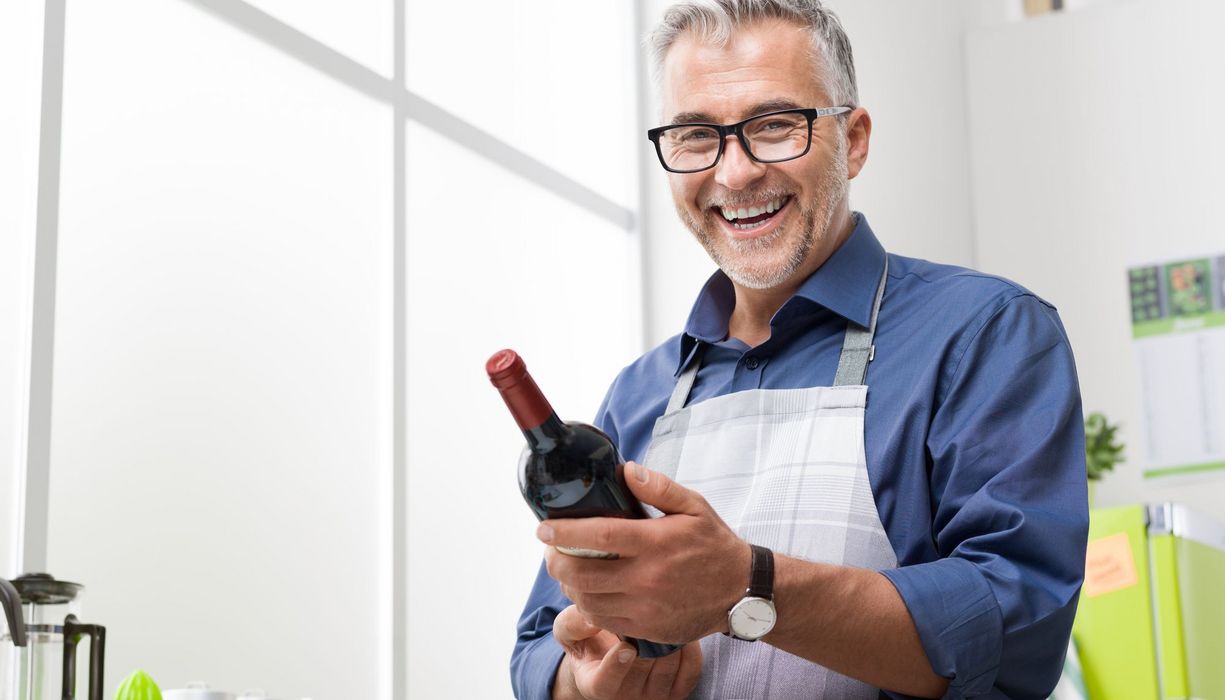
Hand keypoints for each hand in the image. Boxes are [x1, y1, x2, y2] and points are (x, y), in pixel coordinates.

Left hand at [539, 461, 749, 644]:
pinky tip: (589, 590)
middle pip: (582, 574)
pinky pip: (604, 619)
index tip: (544, 528)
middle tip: (550, 550)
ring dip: (569, 585)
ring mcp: (645, 608)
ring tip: (567, 568)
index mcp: (656, 542)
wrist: (741, 591)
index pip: (598, 537)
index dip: (564, 533)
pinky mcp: (646, 628)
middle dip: (556, 562)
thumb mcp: (694, 506)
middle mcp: (647, 578)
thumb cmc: (714, 544)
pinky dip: (588, 604)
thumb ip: (659, 487)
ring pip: (588, 600)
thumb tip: (625, 471)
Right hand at [552, 605, 701, 699]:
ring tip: (666, 610)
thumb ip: (573, 623)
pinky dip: (688, 645)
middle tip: (651, 606)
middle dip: (647, 635)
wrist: (611, 654)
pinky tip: (679, 625)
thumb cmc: (589, 639)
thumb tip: (591, 614)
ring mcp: (654, 697)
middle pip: (644, 666)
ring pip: (669, 664)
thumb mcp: (570, 630)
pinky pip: (691, 668)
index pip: (606, 683)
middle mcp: (626, 698)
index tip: (625, 644)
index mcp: (596, 685)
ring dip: (669, 635)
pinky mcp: (679, 691)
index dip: (616, 665)